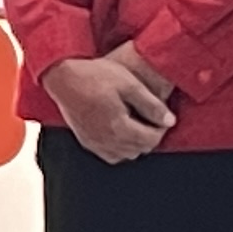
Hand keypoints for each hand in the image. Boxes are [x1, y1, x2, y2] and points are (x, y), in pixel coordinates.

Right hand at [44, 45, 176, 164]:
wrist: (63, 77)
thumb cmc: (95, 76)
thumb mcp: (130, 84)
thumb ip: (151, 105)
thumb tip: (169, 121)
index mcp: (119, 127)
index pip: (151, 139)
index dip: (161, 128)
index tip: (162, 115)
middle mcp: (107, 140)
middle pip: (140, 149)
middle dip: (150, 136)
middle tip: (151, 118)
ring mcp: (95, 143)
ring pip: (125, 155)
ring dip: (136, 144)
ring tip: (137, 124)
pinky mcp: (86, 141)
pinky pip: (109, 155)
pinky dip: (120, 149)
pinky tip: (120, 133)